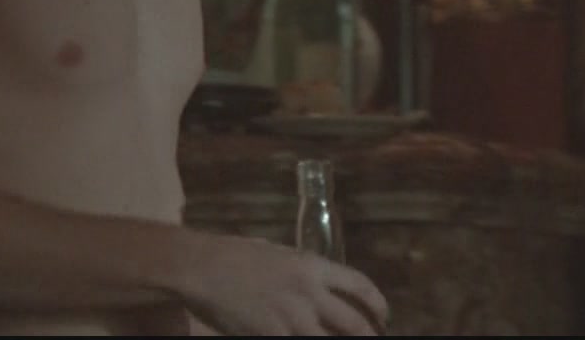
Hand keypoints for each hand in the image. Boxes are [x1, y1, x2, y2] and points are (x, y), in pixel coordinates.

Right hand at [179, 233, 389, 335]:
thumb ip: (300, 269)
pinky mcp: (272, 335)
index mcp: (312, 266)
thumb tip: (314, 282)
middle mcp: (309, 293)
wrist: (200, 266)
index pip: (361, 286)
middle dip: (370, 337)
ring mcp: (291, 318)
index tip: (383, 317)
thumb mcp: (275, 253)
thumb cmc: (232, 255)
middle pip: (356, 324)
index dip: (379, 305)